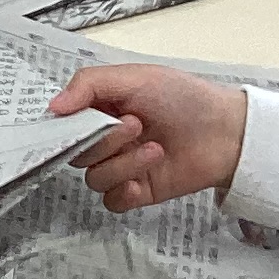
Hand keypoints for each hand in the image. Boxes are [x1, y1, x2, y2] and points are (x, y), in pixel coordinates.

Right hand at [47, 65, 249, 211]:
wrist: (227, 132)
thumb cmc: (183, 97)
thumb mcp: (135, 77)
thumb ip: (88, 85)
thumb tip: (52, 107)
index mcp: (102, 108)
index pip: (65, 123)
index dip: (64, 127)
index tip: (72, 125)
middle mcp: (107, 138)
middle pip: (77, 153)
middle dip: (105, 141)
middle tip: (137, 124)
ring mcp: (122, 166)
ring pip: (94, 178)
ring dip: (122, 165)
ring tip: (155, 150)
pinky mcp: (138, 191)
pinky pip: (111, 201)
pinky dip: (122, 192)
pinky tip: (142, 183)